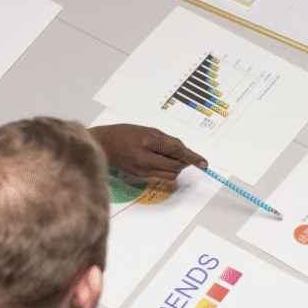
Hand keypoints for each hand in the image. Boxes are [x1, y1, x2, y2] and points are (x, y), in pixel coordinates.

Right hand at [89, 124, 206, 179]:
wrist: (103, 145)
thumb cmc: (124, 133)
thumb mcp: (147, 130)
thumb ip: (167, 140)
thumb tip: (183, 150)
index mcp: (148, 142)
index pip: (177, 151)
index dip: (193, 157)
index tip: (204, 163)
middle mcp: (146, 159)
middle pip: (176, 166)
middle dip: (183, 162)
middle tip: (184, 156)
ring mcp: (143, 170)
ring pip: (170, 174)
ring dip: (175, 167)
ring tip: (170, 158)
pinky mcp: (140, 177)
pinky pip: (160, 176)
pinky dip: (165, 169)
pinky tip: (159, 161)